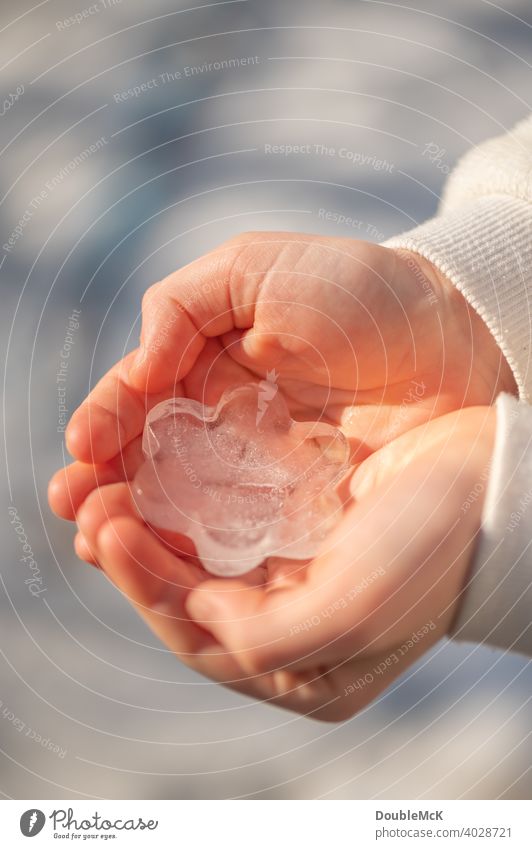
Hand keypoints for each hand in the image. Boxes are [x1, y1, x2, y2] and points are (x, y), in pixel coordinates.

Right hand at [49, 231, 512, 517]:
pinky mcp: (293, 506)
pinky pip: (234, 530)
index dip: (104, 423)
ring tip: (98, 538)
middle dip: (105, 484)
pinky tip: (166, 557)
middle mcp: (222, 420)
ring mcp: (255, 467)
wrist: (451, 336)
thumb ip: (180, 306)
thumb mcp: (256, 268)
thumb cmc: (358, 289)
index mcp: (204, 361)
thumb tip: (138, 371)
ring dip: (137, 523)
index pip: (137, 399)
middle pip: (148, 460)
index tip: (82, 448)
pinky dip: (196, 546)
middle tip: (76, 505)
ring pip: (181, 502)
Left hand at [50, 405, 494, 720]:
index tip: (104, 530)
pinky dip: (191, 497)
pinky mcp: (300, 525)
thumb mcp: (356, 607)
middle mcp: (292, 626)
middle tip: (89, 502)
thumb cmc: (435, 547)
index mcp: (305, 668)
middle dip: (135, 553)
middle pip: (188, 597)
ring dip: (154, 522)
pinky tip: (163, 468)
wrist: (493, 483)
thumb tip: (203, 615)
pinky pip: (227, 517)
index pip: (198, 638)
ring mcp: (294, 572)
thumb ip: (268, 637)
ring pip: (201, 555)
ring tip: (108, 484)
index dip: (144, 586)